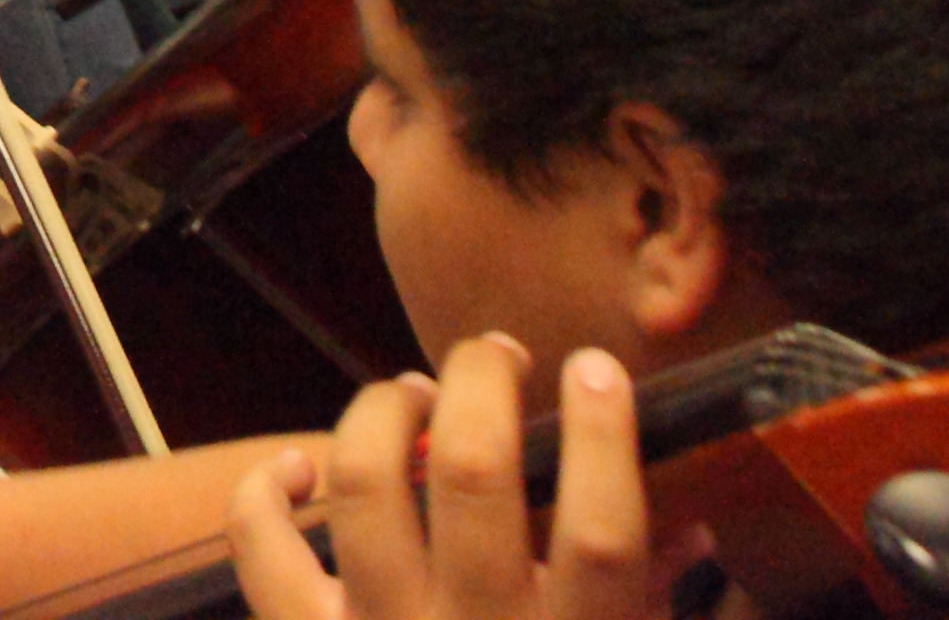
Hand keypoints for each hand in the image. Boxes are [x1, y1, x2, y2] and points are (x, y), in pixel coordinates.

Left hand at [233, 340, 654, 619]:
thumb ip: (654, 610)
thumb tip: (689, 528)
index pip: (601, 530)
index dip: (602, 434)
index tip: (597, 370)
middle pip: (468, 474)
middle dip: (479, 384)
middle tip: (496, 355)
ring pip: (362, 483)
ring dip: (380, 412)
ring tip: (411, 393)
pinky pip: (260, 548)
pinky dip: (267, 490)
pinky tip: (302, 468)